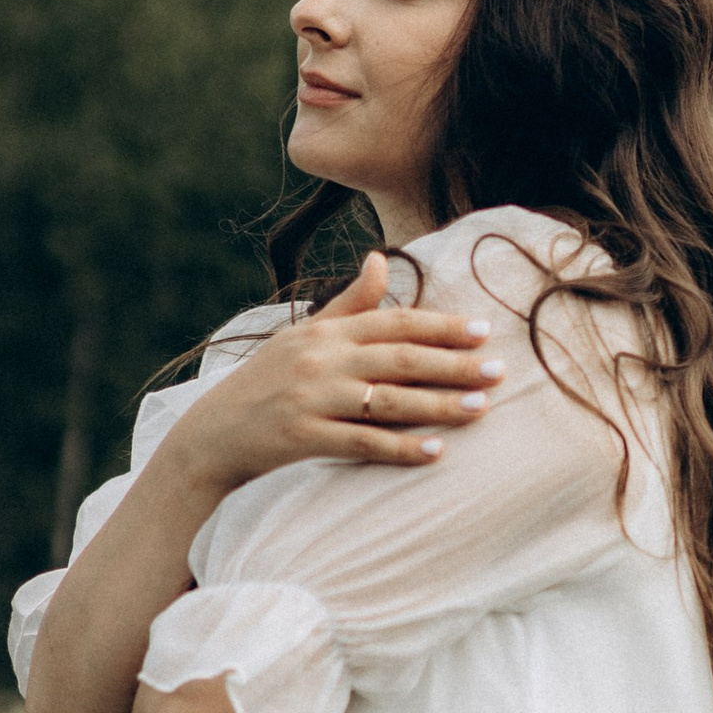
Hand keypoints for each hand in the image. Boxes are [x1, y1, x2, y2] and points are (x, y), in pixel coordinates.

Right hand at [161, 252, 503, 506]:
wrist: (213, 435)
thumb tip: (380, 260)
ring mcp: (311, 399)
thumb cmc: (265, 382)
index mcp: (325, 333)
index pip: (394, 323)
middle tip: (499, 371)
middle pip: (400, 359)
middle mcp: (320, 361)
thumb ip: (348, 304)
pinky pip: (363, 442)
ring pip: (388, 401)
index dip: (442, 326)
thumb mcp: (302, 336)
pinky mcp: (302, 437)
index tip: (484, 331)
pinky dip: (401, 448)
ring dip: (439, 405)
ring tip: (481, 409)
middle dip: (454, 364)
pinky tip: (436, 452)